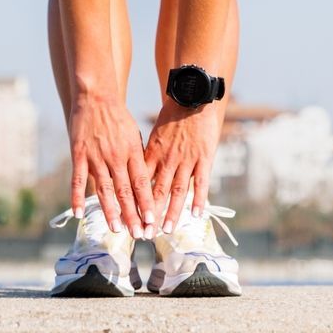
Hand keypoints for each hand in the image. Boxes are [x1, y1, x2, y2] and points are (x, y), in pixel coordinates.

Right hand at [68, 92, 154, 236]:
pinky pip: (78, 180)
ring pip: (105, 190)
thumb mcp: (134, 136)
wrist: (96, 96)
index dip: (146, 204)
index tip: (151, 221)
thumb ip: (138, 159)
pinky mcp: (79, 154)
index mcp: (132, 152)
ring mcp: (96, 156)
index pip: (141, 184)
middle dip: (132, 215)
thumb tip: (145, 182)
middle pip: (125, 191)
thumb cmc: (118, 117)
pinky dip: (78, 197)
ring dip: (111, 212)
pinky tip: (79, 214)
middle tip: (138, 234)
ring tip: (117, 229)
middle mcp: (116, 156)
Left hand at [144, 98, 221, 233]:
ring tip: (167, 231)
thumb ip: (147, 157)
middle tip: (144, 235)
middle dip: (150, 215)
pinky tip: (196, 214)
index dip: (134, 203)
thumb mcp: (153, 137)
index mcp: (152, 154)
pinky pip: (201, 181)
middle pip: (157, 192)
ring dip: (171, 212)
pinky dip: (198, 198)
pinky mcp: (204, 157)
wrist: (191, 97)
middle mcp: (167, 160)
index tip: (128, 220)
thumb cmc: (171, 117)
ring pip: (177, 191)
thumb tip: (134, 174)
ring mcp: (186, 160)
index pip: (141, 184)